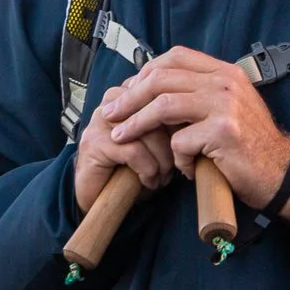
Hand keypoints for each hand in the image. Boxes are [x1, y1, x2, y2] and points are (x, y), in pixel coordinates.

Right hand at [75, 86, 178, 212]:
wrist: (97, 195)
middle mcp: (111, 102)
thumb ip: (168, 126)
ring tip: (163, 177)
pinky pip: (133, 151)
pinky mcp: (93, 143)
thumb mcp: (154, 142)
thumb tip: (195, 122)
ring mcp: (99, 121)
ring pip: (146, 131)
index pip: (159, 93)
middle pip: (154, 108)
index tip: (185, 142)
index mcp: (126, 94)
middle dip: (172, 141)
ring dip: (162, 160)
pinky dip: (148, 170)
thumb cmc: (130, 169)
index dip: (177, 119)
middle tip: (177, 164)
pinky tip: (150, 181)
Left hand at [102, 46, 289, 210]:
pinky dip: (175, 158)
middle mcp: (225, 83)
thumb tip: (151, 90)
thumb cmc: (249, 145)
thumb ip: (198, 94)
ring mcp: (225, 106)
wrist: (281, 174)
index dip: (145, 71)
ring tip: (121, 136)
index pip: (175, 56)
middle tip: (111, 112)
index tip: (127, 90)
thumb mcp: (228, 107)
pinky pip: (180, 142)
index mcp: (225, 72)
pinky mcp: (223, 133)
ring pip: (164, 106)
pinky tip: (183, 169)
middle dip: (130, 96)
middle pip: (162, 78)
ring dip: (136, 123)